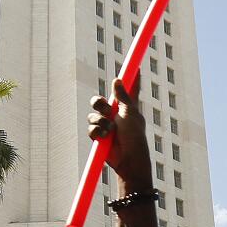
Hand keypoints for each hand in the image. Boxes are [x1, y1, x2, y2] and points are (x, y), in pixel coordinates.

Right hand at [88, 77, 153, 192]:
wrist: (128, 159)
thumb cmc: (134, 136)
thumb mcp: (130, 113)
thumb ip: (123, 96)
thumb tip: (117, 78)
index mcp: (127, 107)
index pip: (129, 90)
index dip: (132, 79)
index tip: (136, 67)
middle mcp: (116, 115)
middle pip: (100, 101)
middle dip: (98, 103)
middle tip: (104, 107)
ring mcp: (106, 126)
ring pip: (92, 115)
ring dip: (99, 120)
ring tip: (109, 129)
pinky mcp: (99, 137)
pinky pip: (91, 128)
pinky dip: (96, 131)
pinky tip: (104, 137)